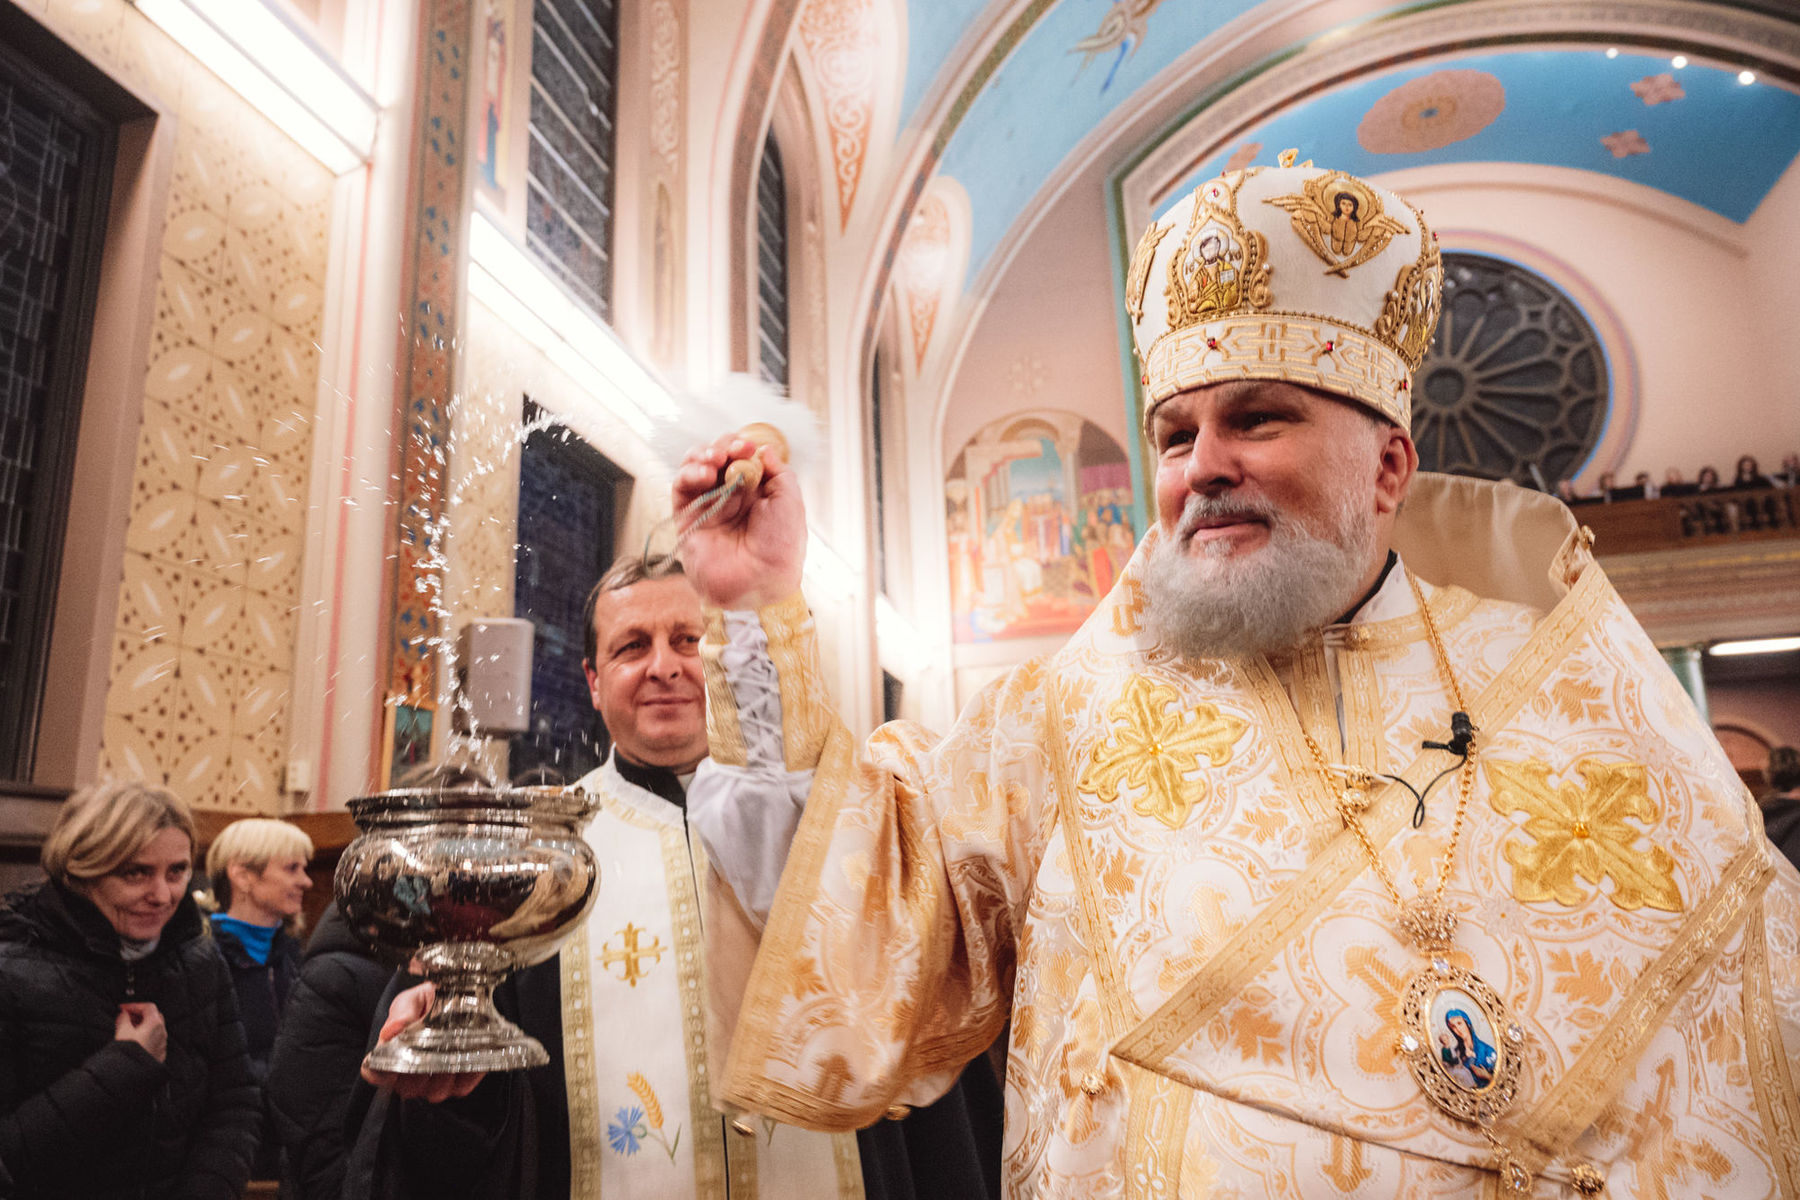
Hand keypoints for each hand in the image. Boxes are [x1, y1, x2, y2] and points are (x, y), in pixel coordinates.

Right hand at [115, 1002, 166, 1061]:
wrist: (131, 1073)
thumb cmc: (128, 1052)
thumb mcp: (122, 1031)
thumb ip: (123, 1018)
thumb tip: (124, 1014)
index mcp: (155, 1024)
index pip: (148, 1007)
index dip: (134, 1005)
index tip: (123, 1008)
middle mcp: (162, 1032)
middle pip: (154, 1016)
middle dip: (140, 1014)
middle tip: (127, 1016)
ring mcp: (162, 1044)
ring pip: (155, 1029)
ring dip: (143, 1025)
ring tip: (128, 1028)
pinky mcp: (159, 1054)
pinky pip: (154, 1040)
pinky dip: (146, 1036)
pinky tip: (135, 1040)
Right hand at [359, 982, 484, 1101]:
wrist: (459, 996)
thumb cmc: (428, 1001)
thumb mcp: (412, 1000)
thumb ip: (402, 1012)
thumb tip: (391, 1030)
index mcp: (391, 1054)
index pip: (375, 1074)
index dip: (380, 1073)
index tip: (392, 1061)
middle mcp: (411, 1075)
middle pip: (407, 1089)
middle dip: (418, 1073)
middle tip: (431, 1049)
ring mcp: (436, 1082)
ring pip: (435, 1093)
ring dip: (444, 1074)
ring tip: (453, 1049)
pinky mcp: (461, 1082)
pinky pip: (462, 1087)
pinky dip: (467, 1074)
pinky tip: (470, 1053)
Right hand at [673, 433, 806, 609]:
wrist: (759, 581)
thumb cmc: (780, 547)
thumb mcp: (790, 502)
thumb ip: (779, 472)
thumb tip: (764, 449)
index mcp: (755, 492)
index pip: (742, 458)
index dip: (742, 446)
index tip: (748, 446)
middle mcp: (730, 496)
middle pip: (717, 458)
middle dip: (723, 447)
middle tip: (732, 450)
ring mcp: (708, 506)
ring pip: (696, 468)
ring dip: (702, 455)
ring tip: (715, 459)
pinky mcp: (687, 518)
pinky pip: (681, 487)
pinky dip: (689, 473)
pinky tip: (703, 473)